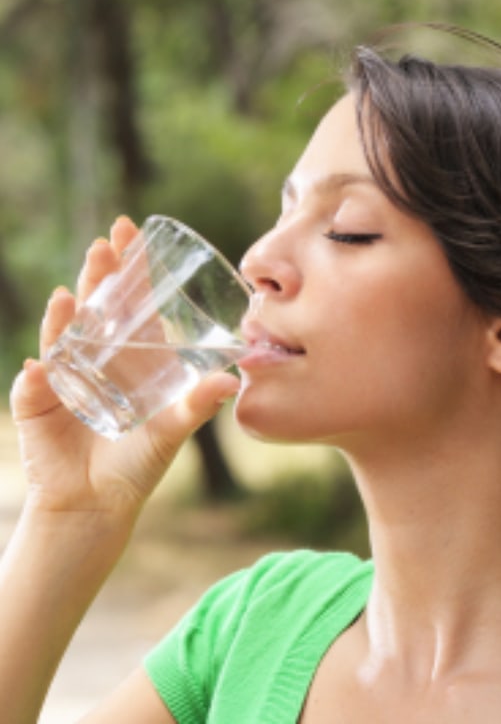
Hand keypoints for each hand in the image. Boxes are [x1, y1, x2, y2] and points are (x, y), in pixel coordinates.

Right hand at [9, 217, 240, 520]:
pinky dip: (42, 372)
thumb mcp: (173, 428)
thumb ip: (198, 405)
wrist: (98, 502)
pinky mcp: (39, 402)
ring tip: (75, 291)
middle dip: (99, 273)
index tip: (132, 230)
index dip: (130, 267)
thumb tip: (231, 379)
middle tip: (106, 243)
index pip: (130, 301)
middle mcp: (97, 357)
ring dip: (68, 311)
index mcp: (130, 356)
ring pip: (64, 333)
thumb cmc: (138, 462)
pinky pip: (38, 382)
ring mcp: (64, 375)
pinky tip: (45, 363)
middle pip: (95, 305)